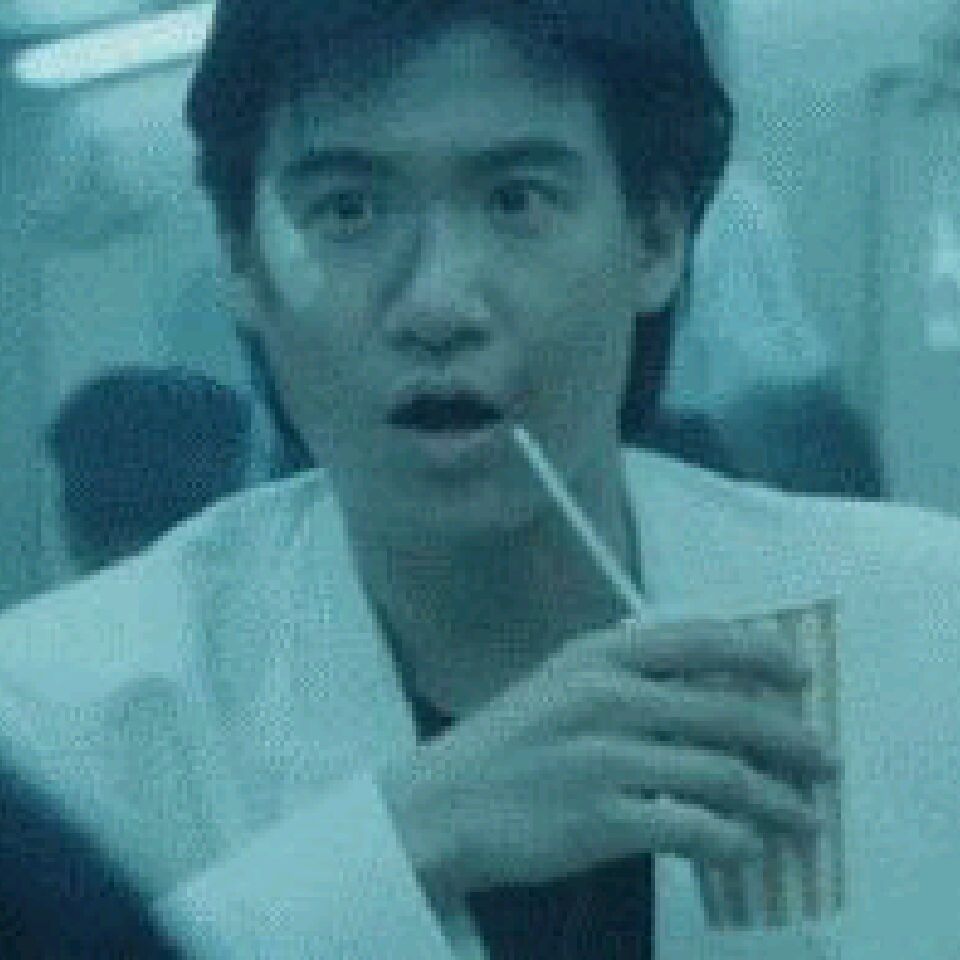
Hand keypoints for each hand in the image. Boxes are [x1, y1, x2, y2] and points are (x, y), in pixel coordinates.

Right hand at [377, 614, 837, 903]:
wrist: (441, 803)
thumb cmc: (505, 743)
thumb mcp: (558, 683)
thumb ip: (622, 671)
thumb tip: (700, 678)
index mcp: (597, 654)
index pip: (700, 639)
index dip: (762, 653)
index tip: (801, 674)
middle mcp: (606, 696)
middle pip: (727, 710)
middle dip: (790, 738)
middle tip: (825, 760)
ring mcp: (604, 757)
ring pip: (722, 775)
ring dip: (777, 800)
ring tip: (804, 818)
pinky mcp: (599, 819)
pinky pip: (692, 829)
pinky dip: (731, 842)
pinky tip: (746, 850)